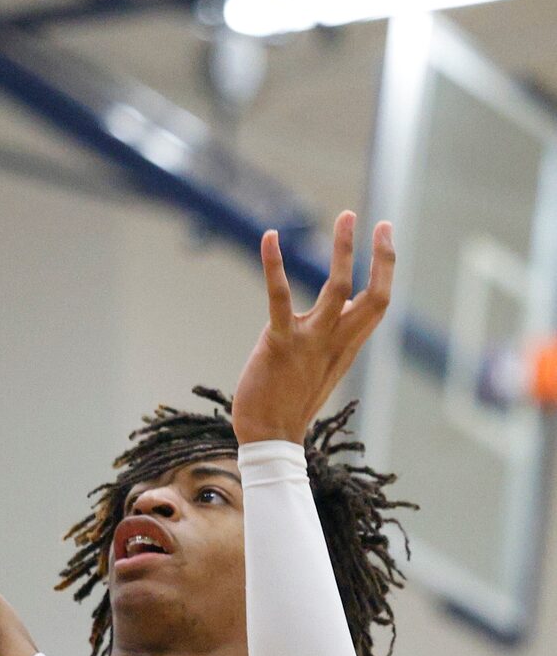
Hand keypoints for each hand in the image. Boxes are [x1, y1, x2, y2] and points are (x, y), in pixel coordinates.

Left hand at [232, 213, 395, 443]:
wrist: (268, 438)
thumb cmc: (288, 404)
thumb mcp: (319, 368)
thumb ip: (328, 339)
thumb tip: (331, 313)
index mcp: (347, 347)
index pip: (378, 303)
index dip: (385, 269)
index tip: (386, 236)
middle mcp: (336, 341)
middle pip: (373, 295)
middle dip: (379, 256)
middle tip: (376, 221)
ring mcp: (311, 342)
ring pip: (338, 289)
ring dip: (344, 250)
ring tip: (347, 216)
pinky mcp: (279, 343)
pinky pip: (280, 299)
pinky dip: (275, 266)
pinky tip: (270, 238)